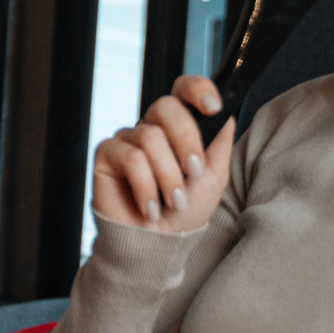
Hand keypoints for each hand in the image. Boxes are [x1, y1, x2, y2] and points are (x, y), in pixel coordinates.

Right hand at [91, 75, 233, 233]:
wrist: (157, 243)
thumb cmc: (184, 212)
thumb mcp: (214, 177)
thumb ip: (219, 143)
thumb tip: (227, 111)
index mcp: (178, 127)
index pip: (183, 90)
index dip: (197, 89)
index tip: (213, 107)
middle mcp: (151, 127)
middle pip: (165, 106)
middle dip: (186, 139)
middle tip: (194, 172)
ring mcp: (128, 139)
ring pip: (150, 137)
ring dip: (168, 176)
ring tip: (173, 202)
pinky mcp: (106, 154)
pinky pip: (130, 158)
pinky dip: (146, 188)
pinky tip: (150, 208)